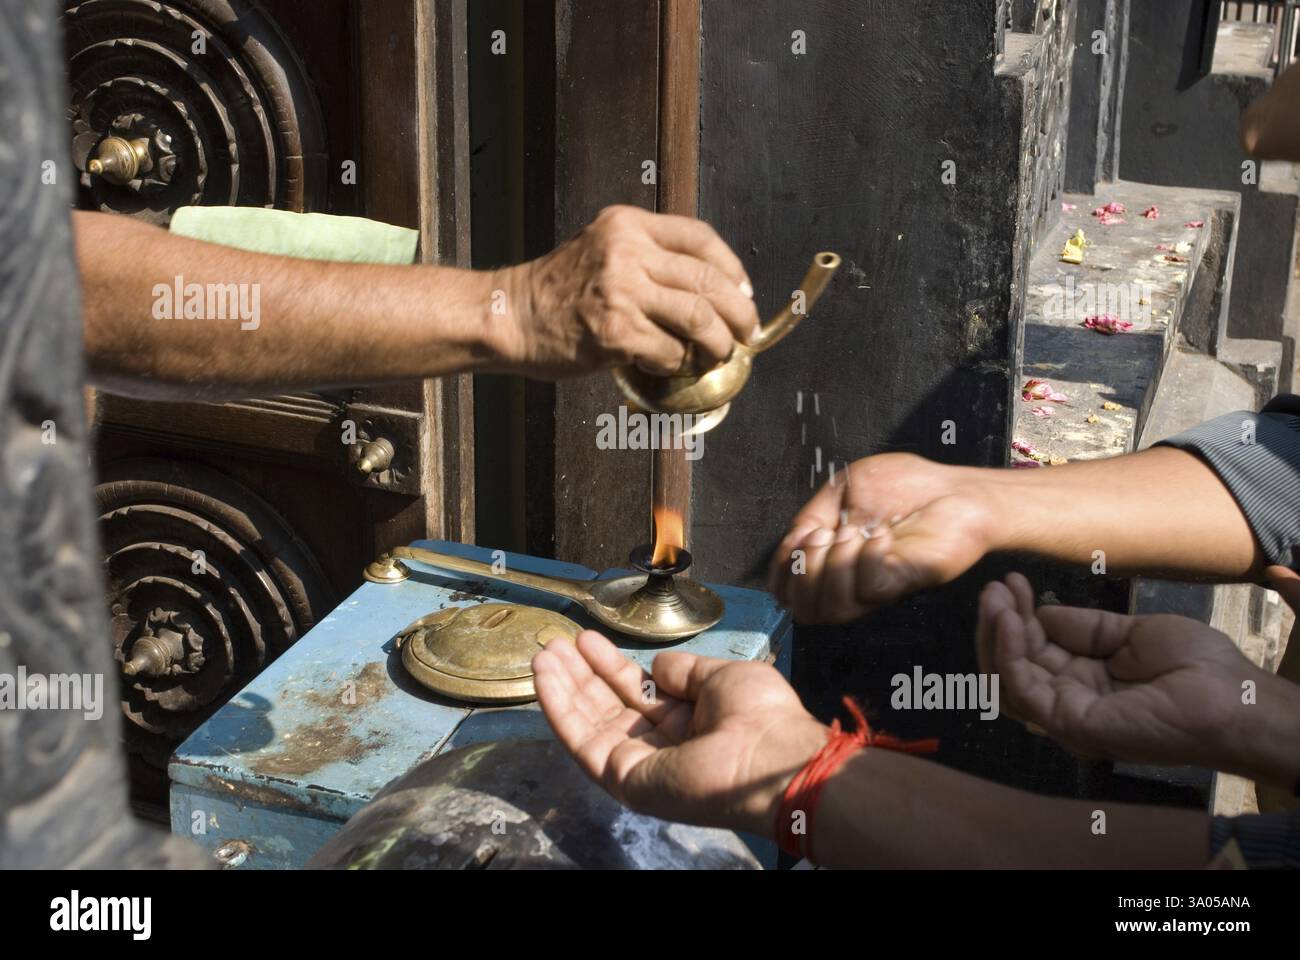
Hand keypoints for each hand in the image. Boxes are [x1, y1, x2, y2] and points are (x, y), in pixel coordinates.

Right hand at [497, 205, 758, 377]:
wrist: (509, 315)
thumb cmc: (555, 291)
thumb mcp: (601, 249)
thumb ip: (646, 257)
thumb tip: (706, 291)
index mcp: (628, 225)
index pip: (699, 236)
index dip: (731, 267)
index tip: (744, 291)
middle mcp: (627, 251)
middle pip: (709, 280)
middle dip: (739, 312)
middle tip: (744, 333)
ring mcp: (622, 291)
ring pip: (699, 317)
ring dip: (718, 343)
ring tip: (717, 355)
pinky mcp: (616, 331)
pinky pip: (670, 351)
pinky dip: (678, 364)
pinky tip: (669, 366)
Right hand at [532, 630, 826, 836]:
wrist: (768, 754)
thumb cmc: (758, 714)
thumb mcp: (720, 676)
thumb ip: (684, 671)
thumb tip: (655, 664)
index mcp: (688, 722)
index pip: (638, 692)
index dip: (611, 665)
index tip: (587, 640)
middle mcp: (660, 745)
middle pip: (608, 706)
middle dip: (581, 674)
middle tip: (556, 643)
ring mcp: (639, 764)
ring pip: (590, 723)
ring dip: (563, 688)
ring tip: (542, 654)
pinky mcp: (623, 778)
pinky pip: (583, 743)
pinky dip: (560, 710)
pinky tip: (545, 679)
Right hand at [768, 453, 997, 622]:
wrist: (957, 489)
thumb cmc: (908, 487)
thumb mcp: (845, 489)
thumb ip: (813, 514)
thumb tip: (793, 542)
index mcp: (834, 564)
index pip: (788, 593)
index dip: (783, 570)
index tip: (803, 535)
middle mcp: (853, 584)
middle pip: (805, 609)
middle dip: (805, 567)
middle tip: (829, 533)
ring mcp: (879, 587)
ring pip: (834, 607)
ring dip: (834, 564)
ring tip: (857, 531)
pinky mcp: (905, 581)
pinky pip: (871, 587)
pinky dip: (870, 557)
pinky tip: (886, 534)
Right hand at [979, 573, 1299, 784]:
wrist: (1231, 697)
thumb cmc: (1198, 667)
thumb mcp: (1133, 632)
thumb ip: (1085, 626)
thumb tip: (1040, 614)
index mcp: (1087, 680)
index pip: (1035, 650)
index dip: (1020, 616)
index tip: (1013, 582)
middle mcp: (1071, 700)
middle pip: (1014, 664)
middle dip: (999, 622)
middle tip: (994, 588)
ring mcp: (1067, 715)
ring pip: (1007, 679)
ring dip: (996, 635)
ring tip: (995, 598)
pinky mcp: (1070, 724)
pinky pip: (1023, 688)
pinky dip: (1009, 652)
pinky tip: (1012, 619)